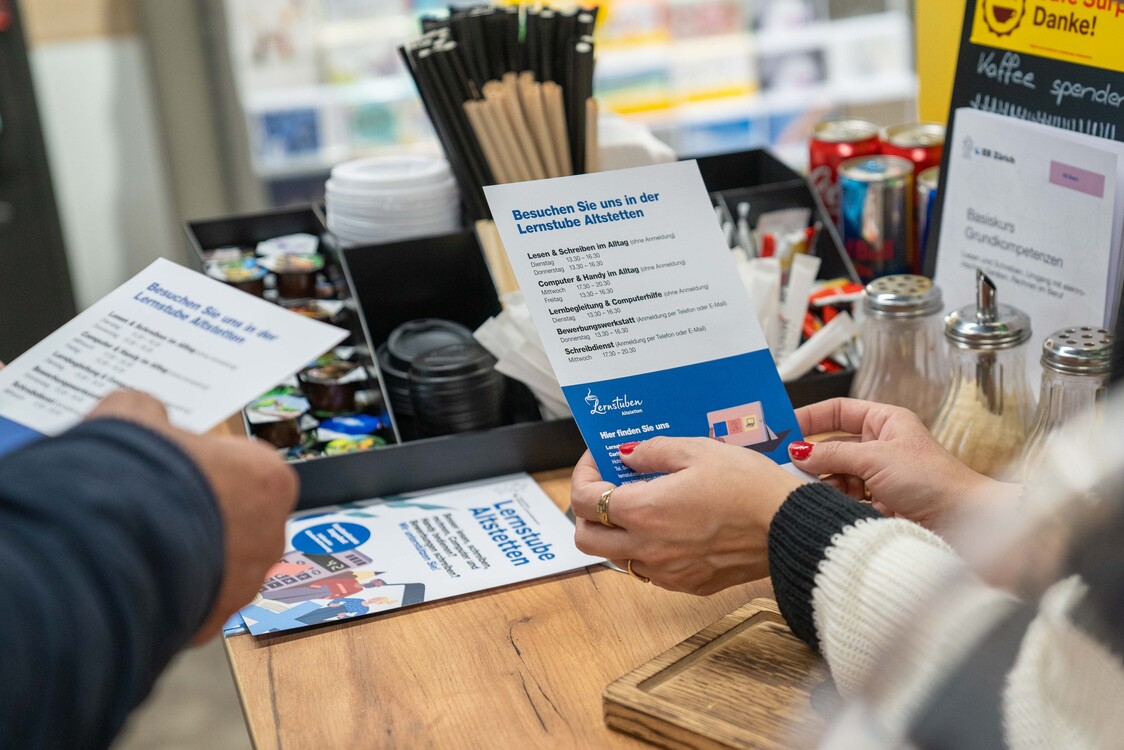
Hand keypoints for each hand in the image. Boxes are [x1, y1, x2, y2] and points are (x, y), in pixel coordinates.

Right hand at [88, 390, 297, 641]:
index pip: (249, 466)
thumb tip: (144, 412)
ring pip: (220, 563)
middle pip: (240, 517)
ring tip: (141, 541)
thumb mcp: (134, 419)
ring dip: (189, 553)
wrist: (104, 551)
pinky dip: (171, 590)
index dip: (209, 464)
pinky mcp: (212, 620)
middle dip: (204, 511)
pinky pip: (194, 600)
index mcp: (268, 478)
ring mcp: (244, 583)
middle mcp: (269, 534)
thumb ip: (149, 413)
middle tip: (158, 503)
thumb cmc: (135, 480)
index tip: (179, 464)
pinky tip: (137, 575)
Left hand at [570, 437, 804, 594]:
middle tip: (606, 488)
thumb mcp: (699, 450)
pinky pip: (649, 571)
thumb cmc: (750, 487)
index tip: (598, 462)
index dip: (583, 475)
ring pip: (615, 558)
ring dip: (615, 533)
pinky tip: (668, 528)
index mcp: (644, 512)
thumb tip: (628, 455)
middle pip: (585, 539)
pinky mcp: (688, 584)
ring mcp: (667, 571)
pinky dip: (645, 550)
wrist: (790, 528)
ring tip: (639, 506)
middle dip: (586, 512)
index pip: (583, 501)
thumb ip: (654, 451)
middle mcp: (648, 548)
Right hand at [790, 398, 1017, 534]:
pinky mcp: (880, 503)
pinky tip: (827, 505)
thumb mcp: (875, 458)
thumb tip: (798, 450)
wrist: (964, 521)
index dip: (810, 417)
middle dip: (813, 456)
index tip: (784, 428)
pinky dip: (835, 501)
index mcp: (885, 422)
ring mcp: (880, 475)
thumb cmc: (934, 480)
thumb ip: (832, 454)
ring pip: (837, 474)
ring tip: (809, 489)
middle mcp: (881, 445)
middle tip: (787, 465)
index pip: (837, 412)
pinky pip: (847, 498)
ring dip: (824, 481)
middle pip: (833, 445)